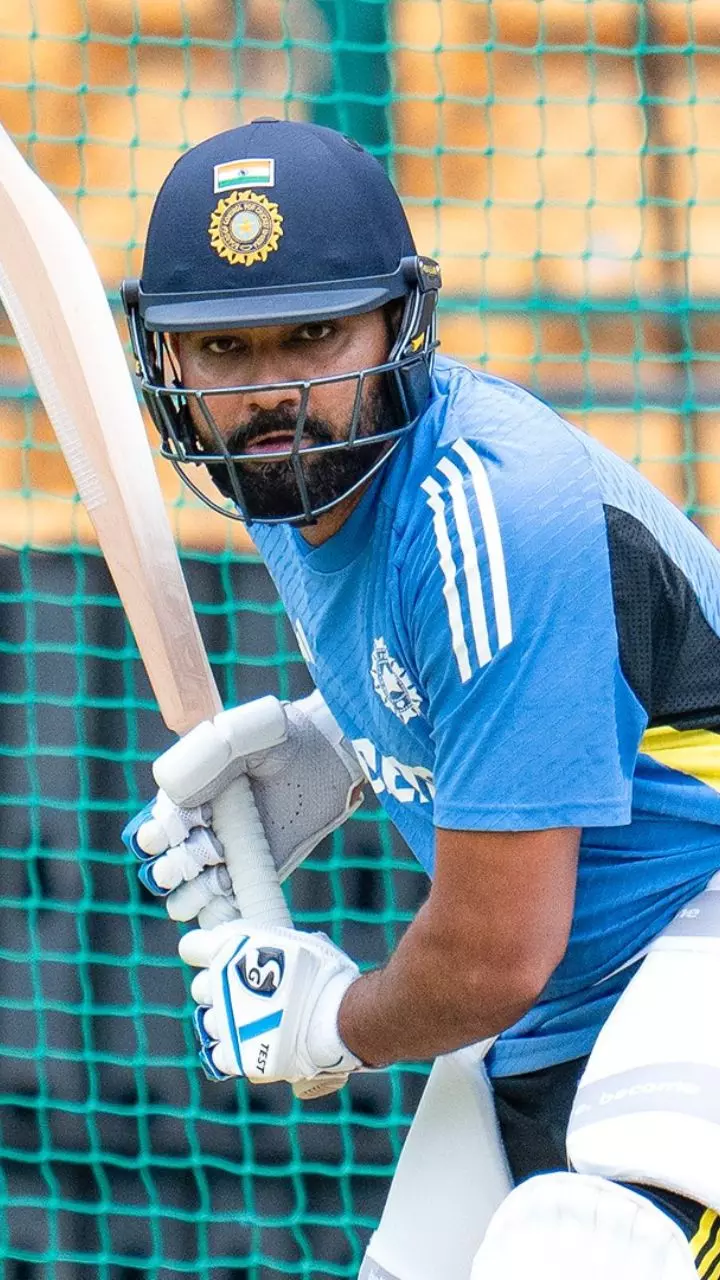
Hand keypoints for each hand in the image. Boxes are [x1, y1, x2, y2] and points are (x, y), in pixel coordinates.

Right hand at [122, 691, 364, 926]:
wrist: (329, 758)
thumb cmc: (285, 739)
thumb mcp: (245, 731)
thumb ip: (205, 752)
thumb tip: (173, 797)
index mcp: (184, 799)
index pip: (152, 833)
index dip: (163, 833)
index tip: (196, 819)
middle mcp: (197, 831)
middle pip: (159, 870)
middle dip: (178, 864)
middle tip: (213, 846)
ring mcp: (222, 860)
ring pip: (181, 899)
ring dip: (193, 892)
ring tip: (223, 873)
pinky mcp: (248, 881)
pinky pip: (218, 914)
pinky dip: (217, 912)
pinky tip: (237, 890)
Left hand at [181, 920, 362, 1088]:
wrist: (336, 1017)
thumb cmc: (325, 974)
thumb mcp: (297, 943)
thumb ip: (271, 947)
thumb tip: (271, 949)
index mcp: (230, 949)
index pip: (191, 947)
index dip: (204, 952)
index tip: (220, 956)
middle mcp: (219, 983)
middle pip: (200, 988)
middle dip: (219, 990)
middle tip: (247, 994)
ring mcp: (224, 1021)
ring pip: (208, 1022)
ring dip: (227, 1021)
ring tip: (255, 1022)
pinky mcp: (234, 1055)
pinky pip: (220, 1054)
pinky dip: (234, 1051)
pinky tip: (255, 1045)